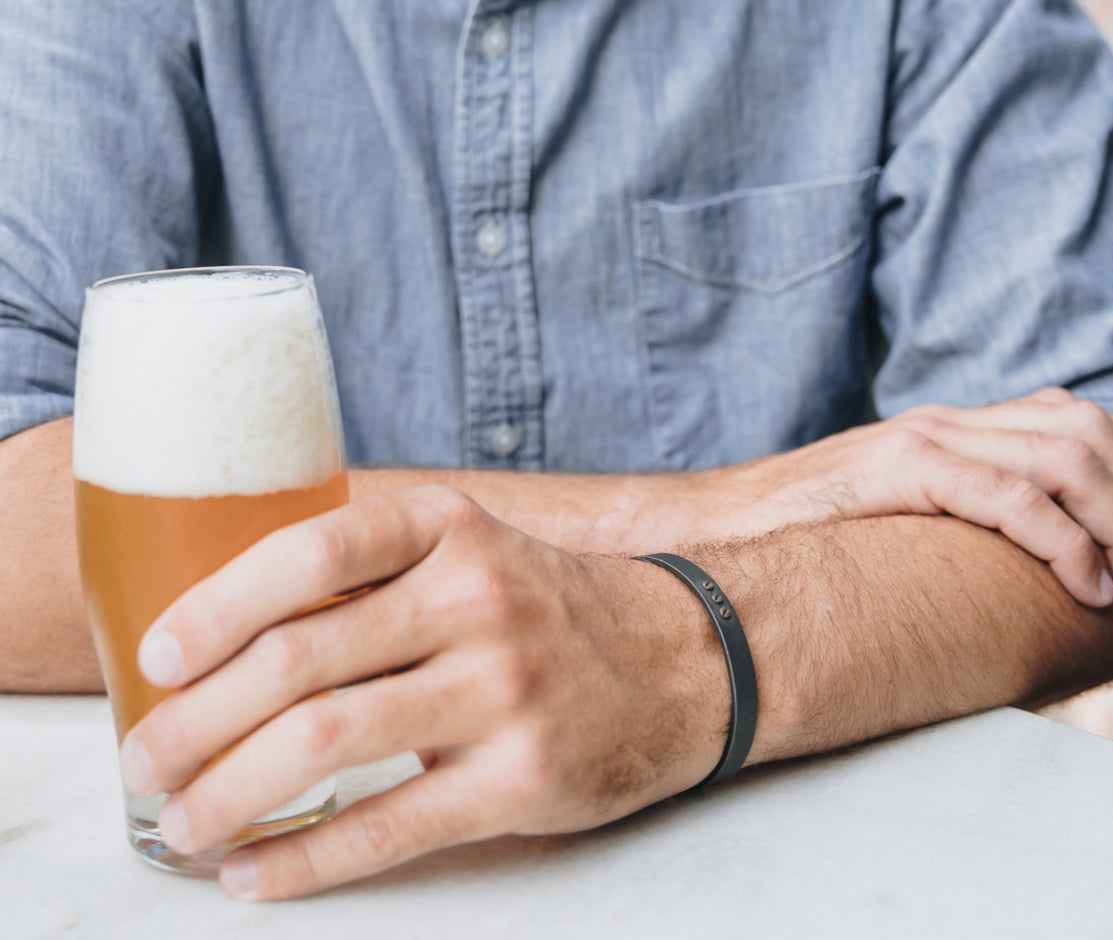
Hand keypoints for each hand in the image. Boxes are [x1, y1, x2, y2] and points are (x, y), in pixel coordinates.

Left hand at [118, 487, 730, 899]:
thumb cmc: (539, 607)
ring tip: (185, 823)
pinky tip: (255, 875)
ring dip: (229, 792)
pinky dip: (305, 860)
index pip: (315, 548)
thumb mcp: (467, 553)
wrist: (675, 660)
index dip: (219, 604)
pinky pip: (389, 826)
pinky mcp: (523, 777)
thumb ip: (368, 574)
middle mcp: (477, 597)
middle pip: (299, 659)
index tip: (158, 656)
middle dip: (196, 720)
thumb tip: (227, 631)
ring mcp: (504, 686)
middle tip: (146, 760)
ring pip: (327, 742)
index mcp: (451, 529)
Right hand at [749, 389, 1112, 607]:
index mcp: (953, 429)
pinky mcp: (900, 466)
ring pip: (1064, 456)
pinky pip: (1009, 495)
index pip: (1074, 423)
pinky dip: (1066, 541)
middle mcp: (948, 421)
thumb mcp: (899, 519)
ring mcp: (924, 438)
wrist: (723, 519)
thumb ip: (954, 520)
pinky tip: (1089, 585)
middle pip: (1086, 431)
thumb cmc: (808, 535)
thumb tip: (1021, 572)